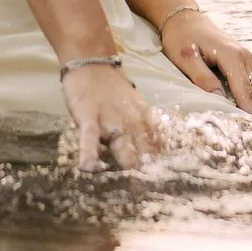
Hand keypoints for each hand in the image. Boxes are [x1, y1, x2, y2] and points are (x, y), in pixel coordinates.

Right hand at [61, 58, 166, 172]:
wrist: (91, 61)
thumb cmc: (112, 87)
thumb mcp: (134, 104)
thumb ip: (141, 126)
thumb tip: (150, 152)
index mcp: (144, 118)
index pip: (156, 145)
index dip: (160, 165)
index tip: (164, 182)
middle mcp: (131, 121)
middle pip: (142, 149)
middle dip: (147, 170)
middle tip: (151, 189)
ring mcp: (110, 119)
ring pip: (121, 145)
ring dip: (126, 163)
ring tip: (130, 181)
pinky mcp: (88, 117)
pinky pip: (89, 138)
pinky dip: (88, 152)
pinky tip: (87, 167)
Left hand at [156, 5, 251, 114]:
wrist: (185, 18)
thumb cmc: (181, 38)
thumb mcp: (185, 57)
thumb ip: (202, 77)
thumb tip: (219, 97)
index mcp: (228, 54)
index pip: (241, 84)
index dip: (247, 102)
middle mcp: (242, 54)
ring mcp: (246, 55)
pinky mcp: (244, 57)